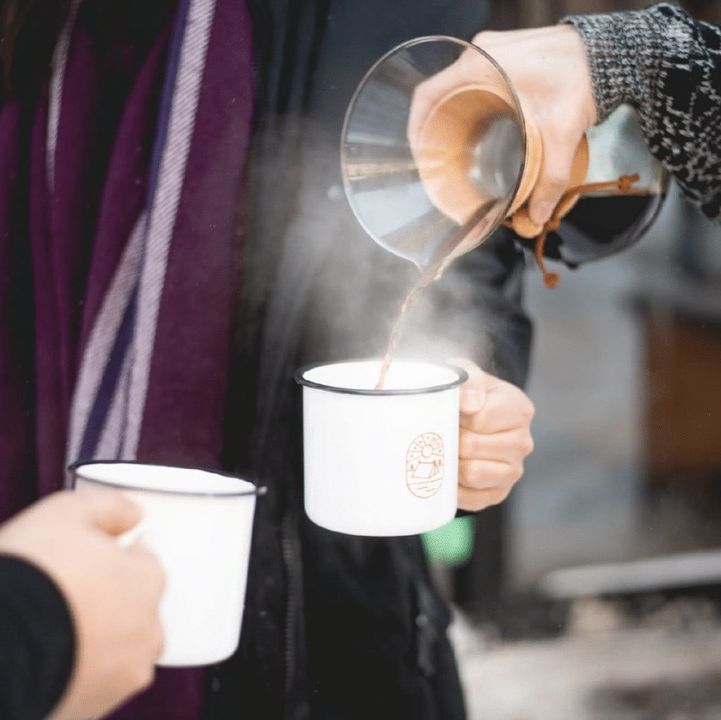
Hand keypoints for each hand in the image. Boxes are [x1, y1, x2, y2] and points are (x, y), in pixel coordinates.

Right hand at [0, 491, 164, 719]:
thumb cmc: (27, 575)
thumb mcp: (65, 513)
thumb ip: (109, 507)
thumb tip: (134, 513)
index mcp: (148, 581)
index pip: (143, 563)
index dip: (110, 559)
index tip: (81, 563)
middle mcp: (146, 632)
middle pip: (132, 609)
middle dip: (105, 602)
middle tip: (60, 597)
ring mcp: (121, 678)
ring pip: (115, 652)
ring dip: (93, 642)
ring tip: (48, 631)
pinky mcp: (91, 712)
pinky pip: (89, 687)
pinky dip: (73, 676)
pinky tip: (42, 661)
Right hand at [409, 25, 596, 227]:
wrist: (608, 52)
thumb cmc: (582, 77)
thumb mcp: (562, 133)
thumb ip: (551, 179)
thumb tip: (539, 215)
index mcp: (480, 67)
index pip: (427, 95)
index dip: (415, 126)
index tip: (418, 152)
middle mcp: (479, 55)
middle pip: (439, 94)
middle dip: (434, 127)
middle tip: (439, 158)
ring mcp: (491, 52)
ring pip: (456, 88)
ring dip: (452, 116)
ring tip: (456, 147)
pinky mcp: (504, 55)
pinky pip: (473, 81)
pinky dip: (470, 104)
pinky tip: (478, 128)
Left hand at [454, 359, 533, 510]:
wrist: (465, 414)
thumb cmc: (465, 393)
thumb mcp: (467, 373)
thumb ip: (469, 380)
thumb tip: (470, 404)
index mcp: (520, 410)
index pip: (481, 419)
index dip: (457, 415)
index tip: (451, 409)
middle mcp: (523, 442)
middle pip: (472, 447)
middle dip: (451, 438)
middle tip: (442, 430)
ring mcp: (513, 470)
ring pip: (472, 473)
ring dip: (451, 462)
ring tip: (445, 448)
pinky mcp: (498, 493)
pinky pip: (471, 498)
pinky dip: (454, 487)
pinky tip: (448, 471)